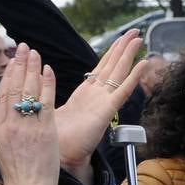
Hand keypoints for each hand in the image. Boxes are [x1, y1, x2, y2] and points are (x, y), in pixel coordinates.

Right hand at [0, 44, 59, 184]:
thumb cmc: (16, 172)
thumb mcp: (0, 147)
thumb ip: (4, 125)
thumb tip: (9, 105)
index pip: (1, 94)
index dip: (8, 74)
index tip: (13, 60)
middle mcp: (9, 125)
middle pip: (14, 87)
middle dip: (20, 64)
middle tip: (24, 48)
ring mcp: (27, 127)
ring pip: (29, 90)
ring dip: (33, 68)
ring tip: (36, 54)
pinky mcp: (44, 131)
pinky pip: (45, 101)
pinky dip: (47, 84)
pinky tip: (48, 71)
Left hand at [55, 31, 146, 171]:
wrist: (62, 153)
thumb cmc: (57, 134)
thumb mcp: (53, 105)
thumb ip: (50, 90)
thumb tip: (40, 77)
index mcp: (87, 92)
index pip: (103, 66)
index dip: (112, 51)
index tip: (121, 37)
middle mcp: (98, 94)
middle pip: (114, 65)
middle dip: (124, 47)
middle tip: (136, 31)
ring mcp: (104, 101)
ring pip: (119, 72)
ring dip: (129, 55)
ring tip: (139, 39)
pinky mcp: (107, 110)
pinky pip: (123, 90)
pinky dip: (134, 77)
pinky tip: (143, 64)